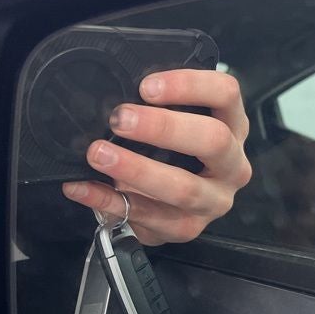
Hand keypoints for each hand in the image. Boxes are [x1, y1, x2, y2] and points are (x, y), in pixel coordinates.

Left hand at [61, 69, 251, 245]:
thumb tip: (114, 93)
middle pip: (213, 141)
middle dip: (163, 128)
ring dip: (137, 170)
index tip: (146, 87)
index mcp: (232, 126)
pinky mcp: (189, 228)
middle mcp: (233, 164)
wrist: (171, 202)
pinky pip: (148, 217)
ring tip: (98, 155)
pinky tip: (81, 187)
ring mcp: (215, 201)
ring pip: (184, 188)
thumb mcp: (175, 122)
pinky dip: (108, 201)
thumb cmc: (172, 150)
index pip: (226, 93)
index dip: (189, 85)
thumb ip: (158, 107)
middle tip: (120, 119)